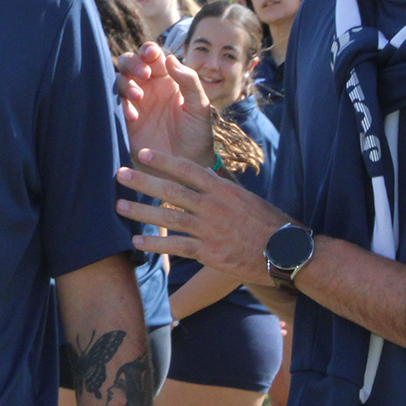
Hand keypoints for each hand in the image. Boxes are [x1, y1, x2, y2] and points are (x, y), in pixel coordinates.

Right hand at [117, 44, 214, 168]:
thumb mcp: (199, 107)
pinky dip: (121, 105)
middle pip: (131, 63)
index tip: (150, 54)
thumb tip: (170, 58)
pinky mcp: (124, 120)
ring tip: (137, 97)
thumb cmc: (197, 135)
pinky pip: (115, 105)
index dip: (149, 51)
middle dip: (133, 63)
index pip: (154, 57)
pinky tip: (132, 115)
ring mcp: (135, 103)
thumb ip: (189, 81)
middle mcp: (148, 87)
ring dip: (126, 84)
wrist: (185, 168)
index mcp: (167, 79)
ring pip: (120, 81)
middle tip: (143, 74)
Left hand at [117, 148, 290, 287]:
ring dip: (142, 212)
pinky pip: (176, 246)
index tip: (143, 153)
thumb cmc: (268, 223)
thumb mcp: (246, 198)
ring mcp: (210, 229)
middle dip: (143, 181)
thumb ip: (221, 190)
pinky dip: (156, 244)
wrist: (285, 252)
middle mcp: (213, 206)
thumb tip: (204, 179)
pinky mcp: (209, 252)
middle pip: (172, 190)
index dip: (163, 160)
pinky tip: (138, 242)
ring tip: (120, 207)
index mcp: (222, 189)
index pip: (187, 169)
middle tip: (120, 174)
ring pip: (169, 217)